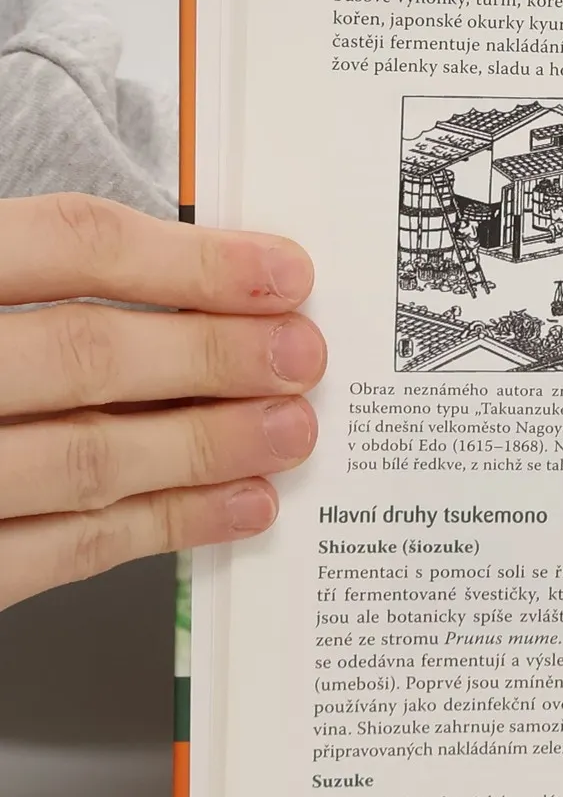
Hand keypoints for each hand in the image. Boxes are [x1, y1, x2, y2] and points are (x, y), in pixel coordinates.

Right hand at [0, 195, 324, 610]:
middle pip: (86, 355)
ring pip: (84, 460)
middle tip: (302, 358)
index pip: (64, 245)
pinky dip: (162, 528)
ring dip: (205, 448)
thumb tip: (193, 274)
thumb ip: (28, 274)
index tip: (282, 272)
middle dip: (215, 358)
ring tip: (289, 432)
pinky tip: (235, 507)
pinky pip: (57, 550)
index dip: (189, 261)